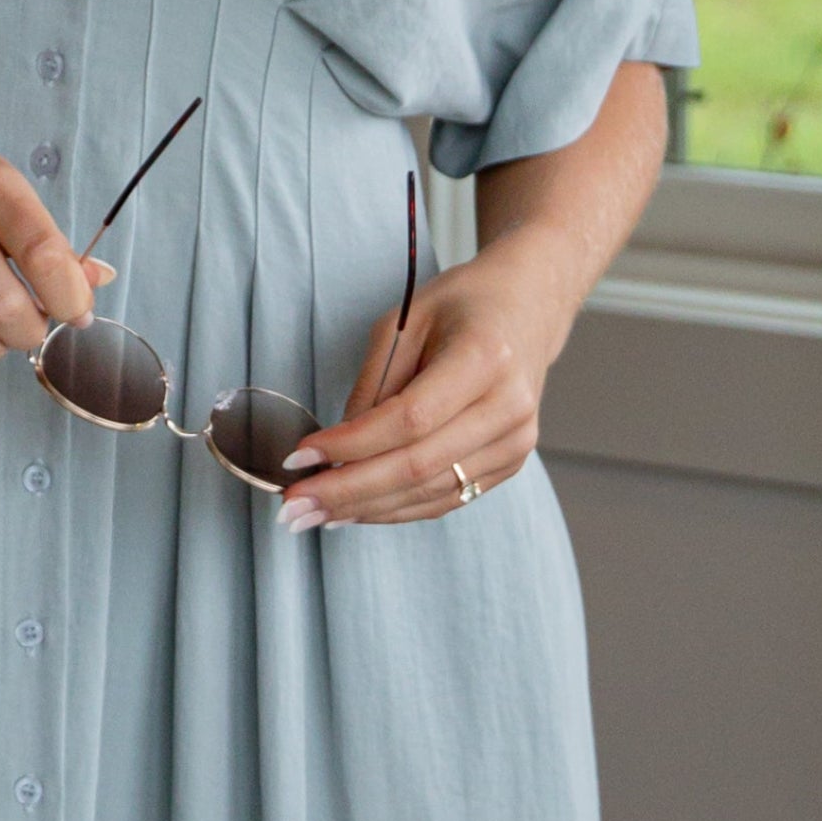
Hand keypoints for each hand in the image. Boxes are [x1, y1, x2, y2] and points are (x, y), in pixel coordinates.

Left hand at [275, 235, 577, 525]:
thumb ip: (374, 385)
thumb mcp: (406, 321)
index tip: (298, 457)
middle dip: (348, 490)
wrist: (528, 307)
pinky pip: (445, 498)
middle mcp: (508, 407)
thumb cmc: (462, 305)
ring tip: (311, 515)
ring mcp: (514, 442)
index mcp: (485, 358)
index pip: (409, 419)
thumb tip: (335, 451)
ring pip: (429, 492)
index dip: (351, 445)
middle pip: (418, 466)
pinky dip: (395, 509)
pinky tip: (353, 512)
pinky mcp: (509, 463)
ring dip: (365, 509)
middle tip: (293, 506)